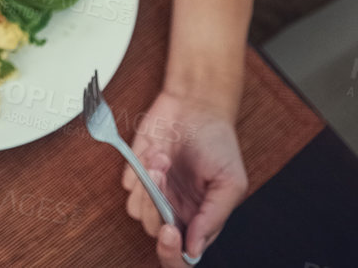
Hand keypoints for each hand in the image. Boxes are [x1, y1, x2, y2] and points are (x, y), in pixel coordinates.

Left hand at [121, 88, 246, 264]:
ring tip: (163, 157)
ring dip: (148, 184)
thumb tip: (194, 248)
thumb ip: (213, 217)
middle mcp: (176, 209)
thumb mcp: (230, 181)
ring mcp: (155, 192)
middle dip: (157, 204)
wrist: (195, 104)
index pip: (182, 252)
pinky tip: (154, 150)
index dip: (171, 250)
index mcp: (200, 218)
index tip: (170, 228)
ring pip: (137, 211)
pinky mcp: (137, 172)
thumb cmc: (217, 141)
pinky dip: (137, 170)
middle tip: (164, 172)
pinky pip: (128, 185)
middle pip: (155, 231)